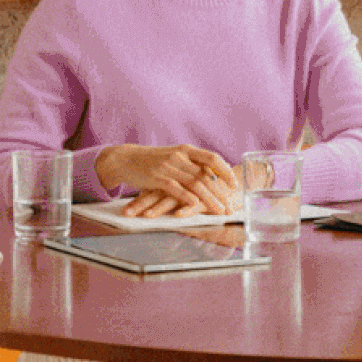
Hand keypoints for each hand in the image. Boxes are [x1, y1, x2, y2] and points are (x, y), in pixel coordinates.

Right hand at [96, 145, 239, 217]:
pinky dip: (187, 197)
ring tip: (219, 211)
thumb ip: (192, 165)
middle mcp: (180, 156)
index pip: (212, 158)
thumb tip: (213, 176)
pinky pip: (176, 189)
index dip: (225, 170)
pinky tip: (196, 206)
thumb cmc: (153, 161)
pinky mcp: (157, 178)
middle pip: (206, 175)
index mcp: (186, 150)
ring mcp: (169, 166)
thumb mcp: (174, 158)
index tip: (235, 183)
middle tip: (230, 206)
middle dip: (220, 192)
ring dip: (209, 199)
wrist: (126, 159)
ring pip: (195, 183)